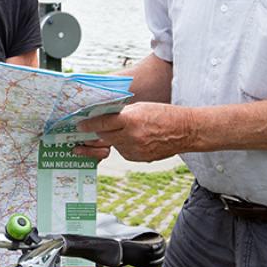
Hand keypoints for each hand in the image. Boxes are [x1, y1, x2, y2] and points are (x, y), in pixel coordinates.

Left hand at [72, 102, 189, 162]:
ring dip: (112, 139)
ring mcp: (136, 150)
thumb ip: (121, 113)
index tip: (80, 125)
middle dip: (96, 133)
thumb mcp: (140, 107)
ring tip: (121, 131)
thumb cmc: (164, 114)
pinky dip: (123, 146)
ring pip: (114, 145)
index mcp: (131, 120)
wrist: (186, 131)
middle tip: (89, 130)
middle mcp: (132, 137)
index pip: (102, 123)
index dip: (88, 124)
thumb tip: (103, 116)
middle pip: (104, 136)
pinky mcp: (140, 158)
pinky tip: (132, 139)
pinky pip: (124, 152)